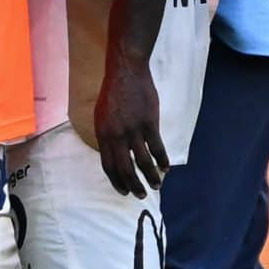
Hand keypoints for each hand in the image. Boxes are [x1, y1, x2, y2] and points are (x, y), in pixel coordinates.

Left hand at [94, 59, 170, 197]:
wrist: (126, 73)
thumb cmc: (113, 93)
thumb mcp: (102, 116)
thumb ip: (108, 135)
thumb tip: (116, 152)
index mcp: (103, 135)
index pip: (108, 166)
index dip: (117, 181)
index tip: (124, 190)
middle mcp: (117, 136)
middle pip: (125, 168)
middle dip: (133, 185)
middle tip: (140, 195)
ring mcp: (133, 130)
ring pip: (142, 161)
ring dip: (151, 176)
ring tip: (157, 185)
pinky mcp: (149, 123)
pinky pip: (157, 147)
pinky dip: (162, 159)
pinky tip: (166, 166)